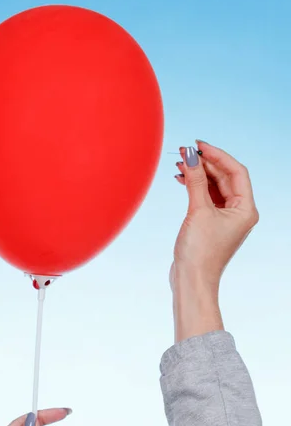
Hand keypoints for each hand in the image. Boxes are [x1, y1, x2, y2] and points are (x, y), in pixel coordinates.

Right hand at [170, 141, 258, 340]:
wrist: (192, 280)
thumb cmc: (200, 251)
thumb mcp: (198, 210)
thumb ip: (195, 181)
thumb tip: (190, 156)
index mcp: (245, 209)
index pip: (236, 171)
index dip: (217, 155)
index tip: (198, 145)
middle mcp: (239, 212)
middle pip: (225, 177)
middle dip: (205, 164)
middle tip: (185, 152)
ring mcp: (226, 218)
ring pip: (214, 186)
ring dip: (198, 174)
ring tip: (180, 164)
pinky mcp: (212, 223)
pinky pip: (206, 197)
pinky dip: (195, 187)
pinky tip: (181, 179)